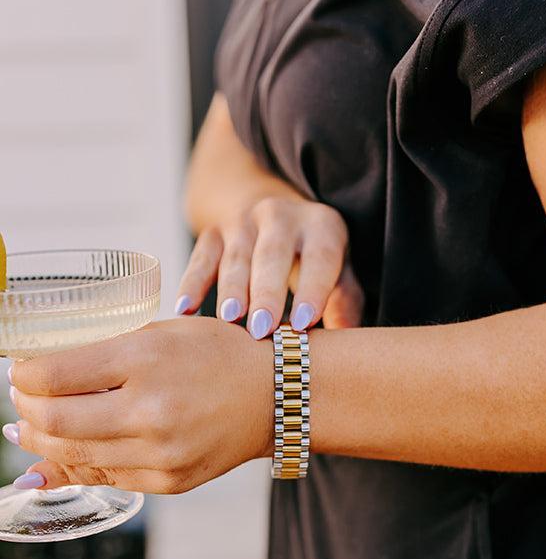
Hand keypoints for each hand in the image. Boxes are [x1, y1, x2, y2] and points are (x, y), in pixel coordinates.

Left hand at [5, 317, 272, 492]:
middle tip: (22, 399)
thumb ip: (98, 355)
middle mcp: (151, 411)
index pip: (52, 376)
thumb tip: (32, 381)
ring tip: (35, 426)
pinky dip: (78, 462)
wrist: (275, 397)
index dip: (21, 376)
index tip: (19, 371)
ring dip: (42, 442)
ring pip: (73, 456)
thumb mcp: (158, 336)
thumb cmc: (216, 354)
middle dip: (25, 411)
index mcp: (145, 360)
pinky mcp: (169, 481)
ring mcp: (161, 453)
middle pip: (53, 423)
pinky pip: (106, 476)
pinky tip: (69, 449)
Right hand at [175, 196, 363, 337]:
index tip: (304, 323)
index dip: (313, 289)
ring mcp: (243, 222)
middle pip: (272, 254)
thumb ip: (344, 304)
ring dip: (230, 290)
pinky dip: (191, 284)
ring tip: (230, 319)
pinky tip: (185, 311)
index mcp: (321, 226)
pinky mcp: (213, 232)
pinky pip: (201, 258)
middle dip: (266, 292)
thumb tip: (346, 345)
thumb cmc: (313, 257)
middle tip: (262, 328)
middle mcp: (281, 216)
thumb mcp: (338, 271)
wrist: (270, 212)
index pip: (320, 257)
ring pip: (236, 257)